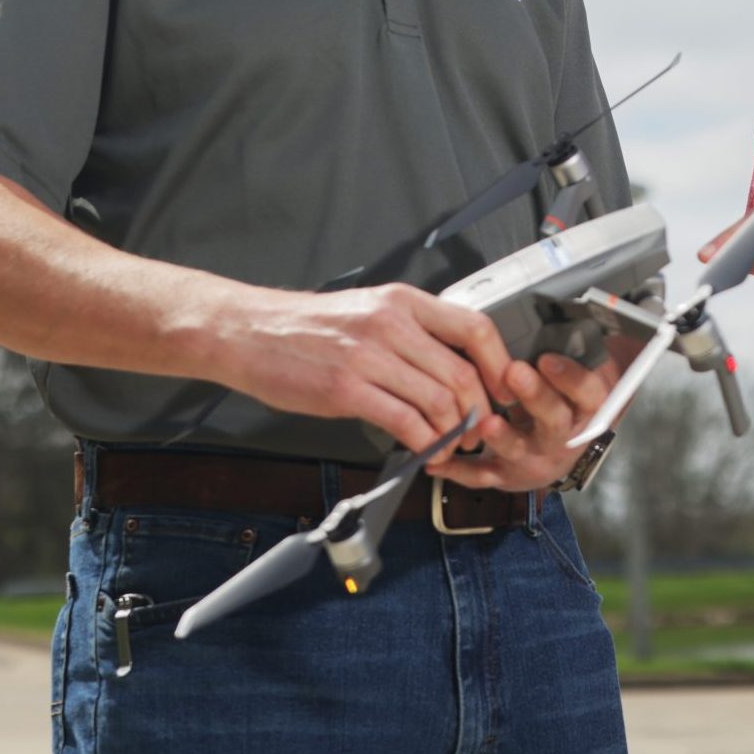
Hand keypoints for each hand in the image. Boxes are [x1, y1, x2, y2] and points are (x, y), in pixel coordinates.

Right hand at [217, 282, 513, 461]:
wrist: (250, 332)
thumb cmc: (307, 327)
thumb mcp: (368, 310)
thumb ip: (410, 331)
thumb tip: (450, 366)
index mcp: (402, 302)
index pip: (474, 327)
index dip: (498, 364)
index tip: (503, 389)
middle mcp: (391, 324)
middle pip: (461, 372)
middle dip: (478, 410)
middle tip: (478, 430)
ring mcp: (369, 356)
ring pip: (438, 399)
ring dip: (452, 432)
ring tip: (450, 446)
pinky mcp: (347, 389)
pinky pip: (404, 420)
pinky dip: (424, 442)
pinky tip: (425, 451)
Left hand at [434, 352, 619, 492]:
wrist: (563, 444)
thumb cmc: (562, 397)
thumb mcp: (578, 372)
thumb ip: (567, 348)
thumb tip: (549, 310)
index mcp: (585, 409)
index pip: (588, 393)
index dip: (570, 377)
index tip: (547, 358)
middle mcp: (563, 438)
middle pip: (554, 421)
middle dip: (535, 397)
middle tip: (514, 373)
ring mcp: (534, 460)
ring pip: (518, 450)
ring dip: (501, 437)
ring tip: (485, 422)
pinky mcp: (507, 477)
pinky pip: (480, 475)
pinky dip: (457, 469)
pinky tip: (436, 459)